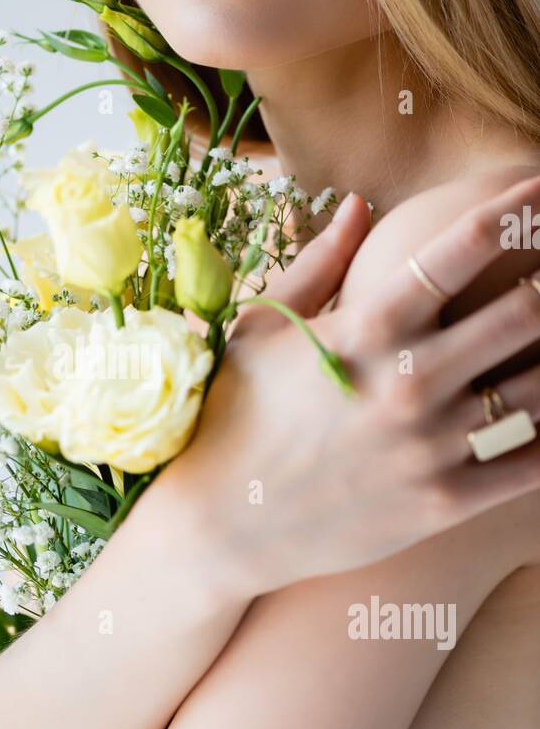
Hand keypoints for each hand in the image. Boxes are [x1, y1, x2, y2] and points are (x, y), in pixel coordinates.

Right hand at [160, 176, 539, 595]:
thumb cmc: (235, 415)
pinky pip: (529, 465)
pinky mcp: (442, 502)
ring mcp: (431, 445)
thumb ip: (320, 263)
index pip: (460, 249)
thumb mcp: (264, 330)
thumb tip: (360, 204)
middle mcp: (409, 381)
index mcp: (367, 328)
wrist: (220, 525)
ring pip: (539, 390)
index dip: (516, 210)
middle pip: (524, 312)